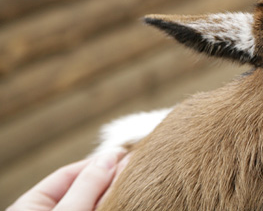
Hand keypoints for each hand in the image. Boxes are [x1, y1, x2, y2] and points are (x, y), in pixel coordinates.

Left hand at [7, 149, 126, 210]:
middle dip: (107, 177)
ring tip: (133, 181)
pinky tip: (125, 198)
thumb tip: (111, 156)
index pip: (67, 174)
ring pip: (90, 202)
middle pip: (81, 189)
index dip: (97, 163)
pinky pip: (95, 210)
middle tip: (134, 166)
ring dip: (111, 192)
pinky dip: (111, 205)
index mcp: (30, 206)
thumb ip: (88, 185)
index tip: (124, 154)